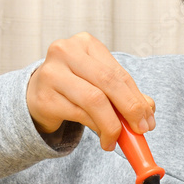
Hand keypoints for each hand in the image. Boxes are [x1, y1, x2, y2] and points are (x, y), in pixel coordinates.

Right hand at [26, 32, 155, 150]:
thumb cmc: (73, 87)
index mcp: (85, 43)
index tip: (148, 121)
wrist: (35, 95)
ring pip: (94, 100)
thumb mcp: (100, 85)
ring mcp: (52, 73)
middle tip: (140, 131)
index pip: (118, 73)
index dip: (137, 99)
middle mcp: (66, 52)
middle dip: (130, 110)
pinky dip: (97, 129)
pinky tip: (103, 138)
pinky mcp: (44, 97)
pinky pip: (79, 114)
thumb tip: (148, 112)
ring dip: (112, 125)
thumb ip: (125, 95)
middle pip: (108, 82)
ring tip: (116, 140)